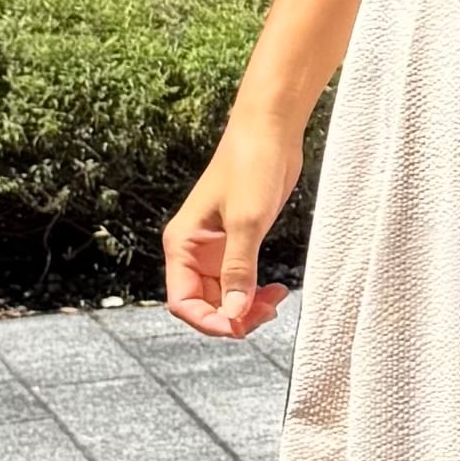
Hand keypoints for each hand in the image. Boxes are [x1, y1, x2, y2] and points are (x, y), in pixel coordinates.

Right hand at [164, 114, 299, 338]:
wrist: (269, 133)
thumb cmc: (250, 165)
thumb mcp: (246, 221)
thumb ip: (239, 270)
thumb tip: (234, 313)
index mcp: (182, 244)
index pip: (183, 302)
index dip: (208, 321)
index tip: (237, 327)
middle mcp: (194, 251)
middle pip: (205, 305)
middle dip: (233, 317)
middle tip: (266, 313)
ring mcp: (216, 250)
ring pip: (225, 298)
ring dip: (248, 308)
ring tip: (276, 300)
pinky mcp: (238, 244)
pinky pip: (241, 283)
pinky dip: (257, 293)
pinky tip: (277, 290)